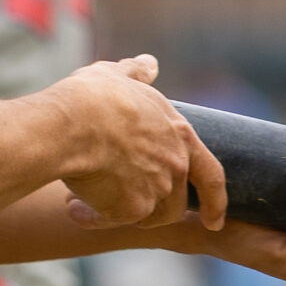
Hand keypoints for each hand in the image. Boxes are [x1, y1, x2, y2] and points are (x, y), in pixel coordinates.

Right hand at [51, 55, 227, 231]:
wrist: (70, 126)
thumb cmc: (92, 97)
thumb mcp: (118, 76)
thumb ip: (137, 73)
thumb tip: (150, 63)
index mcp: (179, 134)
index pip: (210, 174)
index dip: (215, 200)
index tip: (214, 221)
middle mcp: (176, 165)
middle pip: (174, 201)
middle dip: (148, 205)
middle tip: (116, 199)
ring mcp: (157, 189)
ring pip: (146, 216)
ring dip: (121, 211)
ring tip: (85, 197)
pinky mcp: (133, 209)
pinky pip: (113, 220)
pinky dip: (94, 216)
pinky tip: (73, 206)